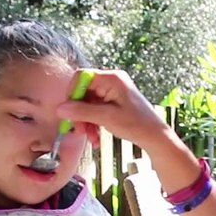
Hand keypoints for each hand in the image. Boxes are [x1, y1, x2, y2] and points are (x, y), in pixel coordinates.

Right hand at [57, 69, 180, 153]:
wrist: (155, 136)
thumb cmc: (136, 125)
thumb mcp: (107, 118)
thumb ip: (82, 112)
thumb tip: (60, 109)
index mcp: (112, 78)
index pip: (81, 77)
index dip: (72, 93)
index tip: (68, 111)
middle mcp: (111, 81)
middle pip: (83, 92)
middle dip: (79, 113)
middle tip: (78, 130)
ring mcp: (113, 91)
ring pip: (88, 103)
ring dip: (86, 121)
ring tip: (91, 138)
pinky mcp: (114, 102)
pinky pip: (96, 109)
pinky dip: (93, 123)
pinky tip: (96, 137)